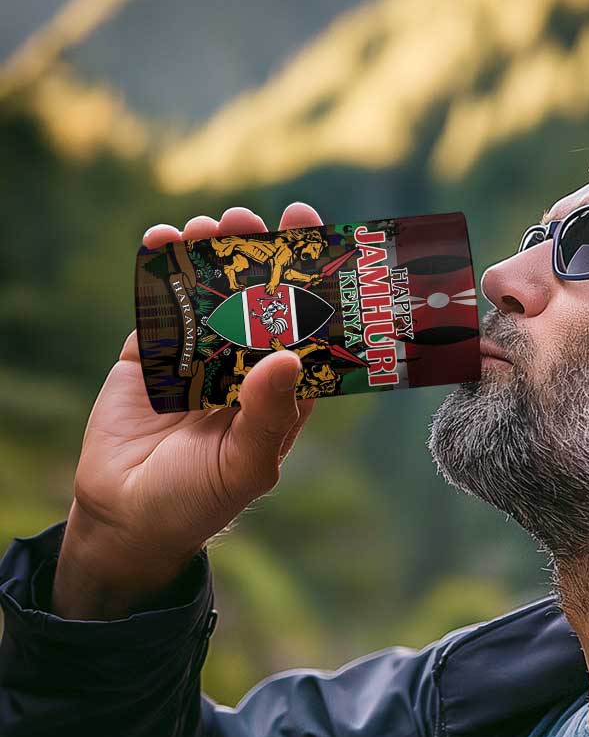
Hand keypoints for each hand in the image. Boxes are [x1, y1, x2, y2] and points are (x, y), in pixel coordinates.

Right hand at [53, 203, 323, 619]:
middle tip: (253, 218)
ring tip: (210, 225)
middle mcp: (244, 367)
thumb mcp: (244, 465)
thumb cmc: (199, 500)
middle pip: (258, 300)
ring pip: (210, 293)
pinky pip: (160, 305)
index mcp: (281, 392)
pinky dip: (160, 271)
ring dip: (211, 255)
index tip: (314, 240)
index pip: (305, 330)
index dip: (312, 286)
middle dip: (258, 257)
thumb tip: (289, 356)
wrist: (127, 517)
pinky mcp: (152, 354)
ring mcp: (198, 357)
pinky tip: (163, 240)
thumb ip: (269, 414)